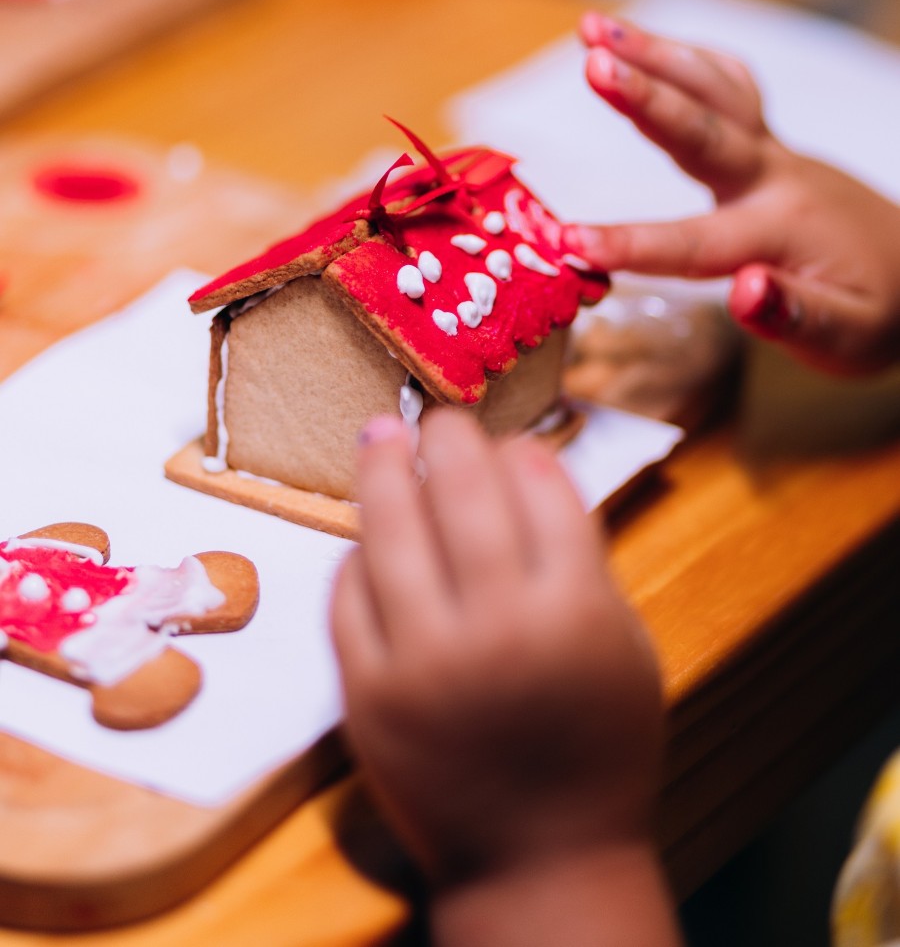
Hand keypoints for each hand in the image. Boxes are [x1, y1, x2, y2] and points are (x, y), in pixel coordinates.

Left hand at [330, 411, 663, 890]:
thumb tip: (522, 467)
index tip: (510, 442)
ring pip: (390, 531)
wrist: (539, 861)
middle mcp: (496, 627)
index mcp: (573, 611)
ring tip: (381, 432)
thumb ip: (580, 558)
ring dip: (383, 468)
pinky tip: (367, 535)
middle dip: (448, 437)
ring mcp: (421, 661)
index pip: (539, 487)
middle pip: (461, 491)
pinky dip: (356, 555)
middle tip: (438, 418)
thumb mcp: (622, 644)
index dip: (521, 450)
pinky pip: (349, 597)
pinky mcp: (365, 694)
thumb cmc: (597, 746)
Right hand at [569, 13, 899, 374]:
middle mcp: (776, 178)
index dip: (633, 244)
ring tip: (591, 29)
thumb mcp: (848, 337)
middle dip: (646, 96)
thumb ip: (795, 317)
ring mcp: (774, 154)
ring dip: (655, 54)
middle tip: (594, 63)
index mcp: (785, 231)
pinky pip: (729, 87)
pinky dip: (687, 58)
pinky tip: (644, 45)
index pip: (696, 243)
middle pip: (704, 130)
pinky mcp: (768, 145)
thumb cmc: (878, 314)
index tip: (571, 242)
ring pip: (714, 91)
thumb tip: (745, 292)